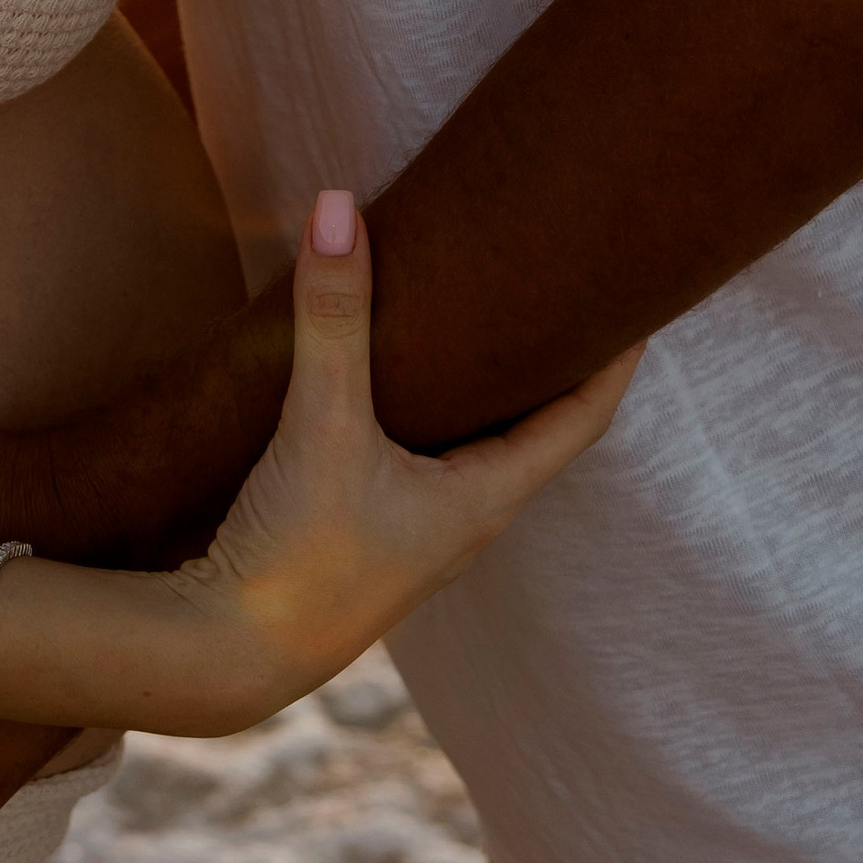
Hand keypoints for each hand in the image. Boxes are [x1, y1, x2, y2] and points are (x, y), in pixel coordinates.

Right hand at [163, 193, 639, 725]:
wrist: (224, 656)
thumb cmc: (295, 555)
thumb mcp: (320, 424)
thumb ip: (330, 317)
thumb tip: (337, 206)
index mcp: (486, 498)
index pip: (583, 416)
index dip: (614, 355)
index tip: (638, 294)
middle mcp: (465, 517)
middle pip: (537, 425)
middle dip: (553, 357)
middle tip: (564, 281)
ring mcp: (417, 531)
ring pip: (478, 442)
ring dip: (492, 384)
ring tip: (490, 314)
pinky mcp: (367, 533)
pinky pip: (425, 455)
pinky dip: (435, 406)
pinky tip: (400, 376)